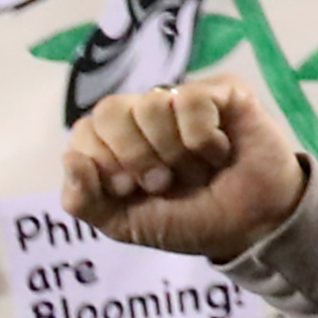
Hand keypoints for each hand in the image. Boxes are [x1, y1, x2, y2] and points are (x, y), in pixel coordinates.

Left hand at [63, 77, 305, 262]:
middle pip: (110, 111)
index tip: (131, 190)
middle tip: (163, 182)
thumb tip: (70, 159)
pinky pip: (191, 100)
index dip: (104, 165)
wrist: (247, 227)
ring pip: (152, 105)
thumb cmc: (186, 220)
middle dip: (135, 157)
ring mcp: (180, 99)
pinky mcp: (220, 91)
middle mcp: (142, 115)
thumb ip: (83, 201)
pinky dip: (203, 139)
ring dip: (174, 153)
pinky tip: (219, 152)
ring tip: (196, 171)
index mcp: (113, 142)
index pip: (83, 133)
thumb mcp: (123, 224)